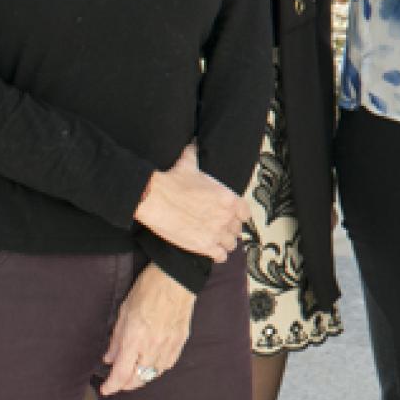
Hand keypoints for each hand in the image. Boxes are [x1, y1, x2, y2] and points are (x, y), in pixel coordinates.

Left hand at [100, 263, 196, 395]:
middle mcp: (152, 346)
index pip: (121, 374)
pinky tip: (152, 364)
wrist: (177, 276)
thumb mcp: (124, 311)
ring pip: (154, 373)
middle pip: (138, 379)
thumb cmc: (149, 288)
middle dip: (125, 384)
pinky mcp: (181, 339)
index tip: (106, 388)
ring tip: (134, 373)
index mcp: (135, 338)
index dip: (111, 386)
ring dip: (142, 377)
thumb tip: (110, 357)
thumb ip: (116, 338)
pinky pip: (169, 363)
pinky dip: (158, 368)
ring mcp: (169, 344)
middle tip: (118, 382)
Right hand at [134, 144, 243, 259]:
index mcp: (229, 198)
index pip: (245, 212)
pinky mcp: (203, 246)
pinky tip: (211, 251)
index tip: (232, 217)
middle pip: (237, 229)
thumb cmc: (172, 180)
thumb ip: (196, 155)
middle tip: (220, 229)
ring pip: (231, 244)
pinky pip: (220, 256)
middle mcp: (226, 216)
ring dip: (225, 243)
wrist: (154, 198)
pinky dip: (217, 255)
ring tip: (217, 242)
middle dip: (229, 229)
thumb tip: (194, 142)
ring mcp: (216, 232)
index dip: (238, 215)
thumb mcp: (189, 163)